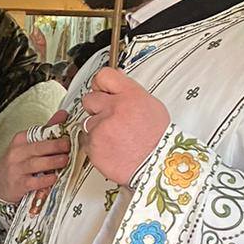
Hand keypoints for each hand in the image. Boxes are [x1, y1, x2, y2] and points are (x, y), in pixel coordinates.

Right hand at [0, 120, 71, 205]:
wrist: (0, 184)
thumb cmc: (18, 163)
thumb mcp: (28, 145)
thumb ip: (46, 131)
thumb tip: (63, 114)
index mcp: (20, 140)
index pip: (37, 133)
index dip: (53, 133)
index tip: (67, 135)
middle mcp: (17, 154)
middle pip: (37, 148)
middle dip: (55, 146)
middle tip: (68, 146)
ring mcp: (17, 169)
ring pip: (36, 164)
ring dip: (52, 162)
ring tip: (64, 161)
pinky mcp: (19, 184)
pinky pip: (34, 182)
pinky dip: (45, 180)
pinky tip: (54, 178)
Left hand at [80, 67, 169, 184]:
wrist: (156, 167)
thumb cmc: (157, 140)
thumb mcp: (151, 107)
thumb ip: (130, 93)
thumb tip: (115, 82)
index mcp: (131, 96)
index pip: (104, 76)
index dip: (100, 84)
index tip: (100, 89)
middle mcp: (114, 108)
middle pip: (89, 99)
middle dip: (96, 108)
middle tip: (109, 119)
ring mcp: (101, 127)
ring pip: (88, 122)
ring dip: (97, 128)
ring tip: (115, 138)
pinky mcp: (93, 145)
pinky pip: (86, 140)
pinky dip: (96, 145)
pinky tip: (111, 148)